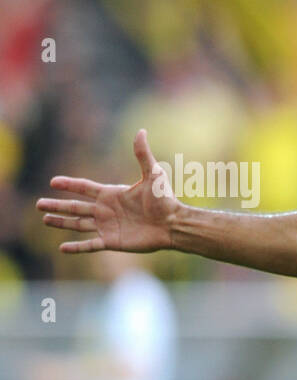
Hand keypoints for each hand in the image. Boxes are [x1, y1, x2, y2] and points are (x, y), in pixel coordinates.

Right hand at [37, 130, 178, 253]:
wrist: (174, 224)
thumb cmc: (165, 199)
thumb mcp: (153, 175)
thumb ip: (142, 155)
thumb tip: (141, 131)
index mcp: (112, 194)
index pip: (84, 188)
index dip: (69, 185)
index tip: (53, 182)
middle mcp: (107, 210)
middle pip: (76, 207)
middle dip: (57, 205)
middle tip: (39, 204)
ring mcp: (108, 227)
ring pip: (78, 224)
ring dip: (61, 222)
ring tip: (45, 219)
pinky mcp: (112, 242)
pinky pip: (90, 245)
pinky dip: (77, 247)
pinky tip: (62, 248)